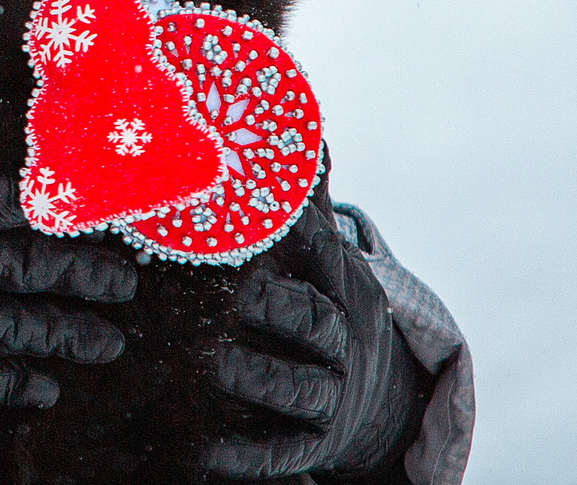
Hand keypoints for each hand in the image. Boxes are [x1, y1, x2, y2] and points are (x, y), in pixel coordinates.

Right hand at [0, 71, 135, 407]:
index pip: (8, 198)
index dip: (57, 202)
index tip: (96, 204)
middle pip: (29, 263)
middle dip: (83, 271)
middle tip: (128, 280)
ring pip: (16, 324)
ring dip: (67, 332)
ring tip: (111, 340)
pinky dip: (12, 386)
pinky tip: (45, 391)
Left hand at [203, 187, 429, 480]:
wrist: (373, 400)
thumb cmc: (324, 305)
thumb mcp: (324, 257)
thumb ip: (304, 201)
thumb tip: (302, 124)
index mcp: (344, 286)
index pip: (326, 254)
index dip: (299, 232)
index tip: (264, 211)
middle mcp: (345, 340)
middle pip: (315, 321)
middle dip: (275, 304)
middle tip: (233, 292)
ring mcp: (331, 394)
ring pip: (296, 386)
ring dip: (255, 373)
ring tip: (211, 361)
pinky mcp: (313, 444)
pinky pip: (279, 451)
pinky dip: (243, 452)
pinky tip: (203, 449)